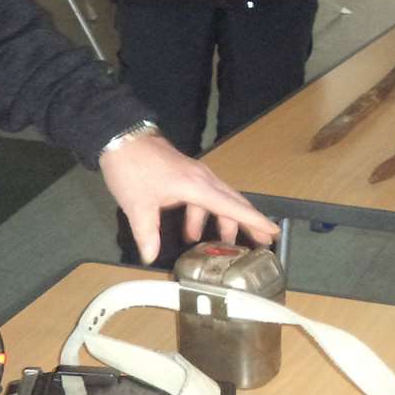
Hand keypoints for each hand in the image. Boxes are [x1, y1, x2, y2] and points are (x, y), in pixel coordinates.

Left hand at [101, 133, 279, 262]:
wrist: (121, 137)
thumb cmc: (132, 169)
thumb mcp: (138, 205)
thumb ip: (147, 234)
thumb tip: (151, 257)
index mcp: (196, 186)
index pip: (232, 206)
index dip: (254, 221)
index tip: (273, 232)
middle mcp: (202, 179)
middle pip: (233, 202)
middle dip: (248, 223)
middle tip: (262, 242)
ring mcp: (195, 175)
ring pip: (218, 200)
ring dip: (222, 222)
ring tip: (222, 244)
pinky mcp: (185, 174)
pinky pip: (204, 197)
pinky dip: (203, 215)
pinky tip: (191, 232)